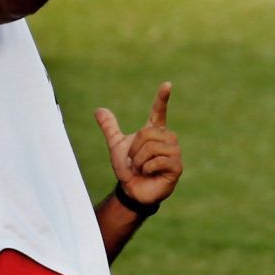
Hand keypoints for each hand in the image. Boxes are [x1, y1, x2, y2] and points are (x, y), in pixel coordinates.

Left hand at [97, 82, 182, 206]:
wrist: (131, 190)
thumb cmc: (128, 168)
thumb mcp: (116, 146)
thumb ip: (110, 128)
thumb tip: (98, 109)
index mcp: (154, 131)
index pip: (159, 111)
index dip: (162, 98)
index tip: (167, 84)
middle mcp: (167, 139)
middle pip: (147, 133)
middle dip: (134, 149)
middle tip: (134, 161)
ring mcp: (174, 153)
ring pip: (152, 147)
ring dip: (139, 160)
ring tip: (142, 169)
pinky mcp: (176, 167)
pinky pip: (158, 160)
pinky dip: (147, 168)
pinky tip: (149, 174)